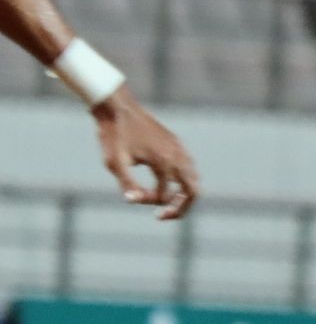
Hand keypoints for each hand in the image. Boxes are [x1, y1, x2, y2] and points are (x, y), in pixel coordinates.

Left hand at [93, 87, 197, 219]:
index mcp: (165, 163)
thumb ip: (127, 184)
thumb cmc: (114, 134)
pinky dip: (183, 179)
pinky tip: (167, 180)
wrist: (117, 107)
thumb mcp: (115, 162)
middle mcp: (178, 157)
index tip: (132, 196)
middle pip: (194, 191)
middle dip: (181, 207)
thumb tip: (133, 201)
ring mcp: (179, 149)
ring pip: (194, 179)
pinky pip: (189, 167)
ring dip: (184, 194)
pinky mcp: (176, 143)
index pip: (164, 195)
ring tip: (167, 201)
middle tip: (164, 215)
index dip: (147, 200)